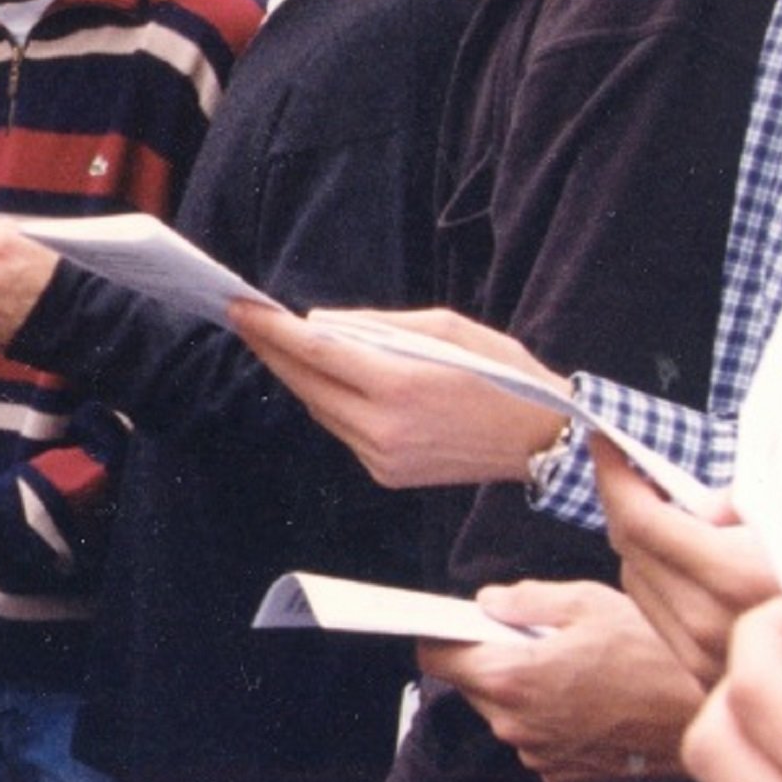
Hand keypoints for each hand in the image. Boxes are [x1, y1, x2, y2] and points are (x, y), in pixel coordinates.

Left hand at [230, 303, 566, 488]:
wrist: (542, 440)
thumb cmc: (503, 373)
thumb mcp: (445, 328)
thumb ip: (378, 325)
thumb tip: (320, 325)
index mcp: (398, 386)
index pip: (315, 353)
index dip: (272, 330)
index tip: (239, 307)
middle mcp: (382, 428)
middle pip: (306, 383)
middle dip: (273, 350)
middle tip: (247, 319)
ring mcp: (381, 458)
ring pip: (319, 409)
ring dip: (300, 376)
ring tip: (283, 344)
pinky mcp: (385, 474)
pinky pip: (342, 431)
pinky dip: (330, 402)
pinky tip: (329, 380)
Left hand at [419, 579, 703, 781]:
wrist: (711, 717)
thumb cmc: (657, 655)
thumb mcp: (589, 603)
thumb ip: (526, 600)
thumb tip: (488, 603)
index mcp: (511, 679)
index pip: (437, 658)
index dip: (442, 635)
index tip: (454, 623)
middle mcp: (516, 726)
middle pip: (472, 686)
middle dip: (491, 660)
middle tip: (536, 639)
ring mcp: (541, 757)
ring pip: (507, 715)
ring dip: (525, 692)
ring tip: (576, 670)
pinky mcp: (566, 777)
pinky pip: (539, 741)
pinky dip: (552, 721)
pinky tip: (593, 702)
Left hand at [596, 437, 771, 685]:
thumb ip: (740, 504)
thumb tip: (697, 502)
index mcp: (736, 577)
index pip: (641, 520)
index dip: (614, 476)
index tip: (602, 444)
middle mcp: (711, 624)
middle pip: (629, 550)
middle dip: (626, 504)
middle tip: (633, 473)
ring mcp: (705, 660)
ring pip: (638, 585)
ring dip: (643, 545)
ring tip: (669, 518)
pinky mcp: (706, 681)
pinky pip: (660, 618)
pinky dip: (662, 583)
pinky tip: (690, 567)